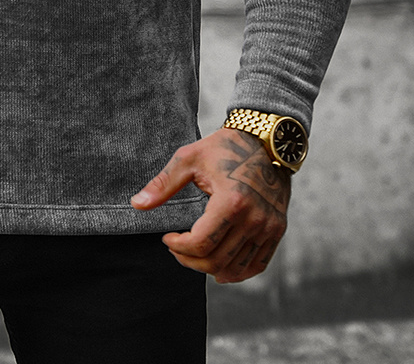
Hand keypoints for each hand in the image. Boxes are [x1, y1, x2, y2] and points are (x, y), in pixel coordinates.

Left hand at [130, 128, 291, 283]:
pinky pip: (258, 264)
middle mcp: (253, 219)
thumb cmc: (224, 147)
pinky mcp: (277, 229)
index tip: (167, 237)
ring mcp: (268, 227)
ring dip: (211, 269)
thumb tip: (136, 204)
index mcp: (231, 201)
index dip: (178, 246)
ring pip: (236, 268)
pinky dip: (238, 272)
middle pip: (216, 260)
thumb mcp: (189, 159)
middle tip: (176, 249)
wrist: (265, 140)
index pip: (200, 243)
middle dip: (189, 260)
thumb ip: (163, 184)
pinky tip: (221, 269)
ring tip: (195, 257)